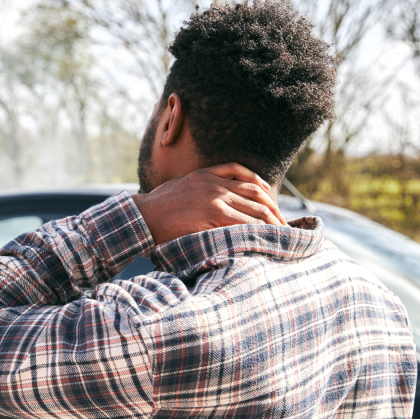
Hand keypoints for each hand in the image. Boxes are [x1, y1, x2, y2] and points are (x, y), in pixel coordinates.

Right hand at [132, 163, 287, 244]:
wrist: (143, 216)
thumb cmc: (157, 207)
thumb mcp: (180, 186)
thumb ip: (201, 187)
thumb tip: (215, 201)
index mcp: (208, 174)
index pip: (247, 179)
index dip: (264, 193)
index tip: (273, 207)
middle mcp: (215, 184)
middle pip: (256, 194)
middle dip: (273, 211)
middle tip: (284, 225)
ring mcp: (215, 199)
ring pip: (254, 209)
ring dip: (271, 223)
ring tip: (281, 234)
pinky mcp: (213, 215)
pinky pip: (243, 222)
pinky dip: (256, 230)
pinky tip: (265, 237)